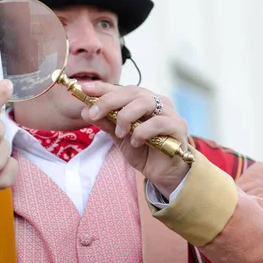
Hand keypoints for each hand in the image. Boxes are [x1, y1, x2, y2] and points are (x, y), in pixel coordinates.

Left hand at [80, 82, 189, 198]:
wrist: (163, 174)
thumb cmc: (143, 151)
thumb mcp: (119, 137)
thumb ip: (106, 123)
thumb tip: (85, 111)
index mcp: (141, 101)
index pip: (120, 89)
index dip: (102, 88)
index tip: (84, 89)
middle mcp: (156, 102)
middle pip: (132, 92)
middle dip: (109, 101)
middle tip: (93, 114)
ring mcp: (169, 113)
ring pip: (145, 102)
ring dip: (126, 116)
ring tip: (119, 133)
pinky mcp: (178, 127)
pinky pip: (158, 122)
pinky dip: (142, 131)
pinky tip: (136, 142)